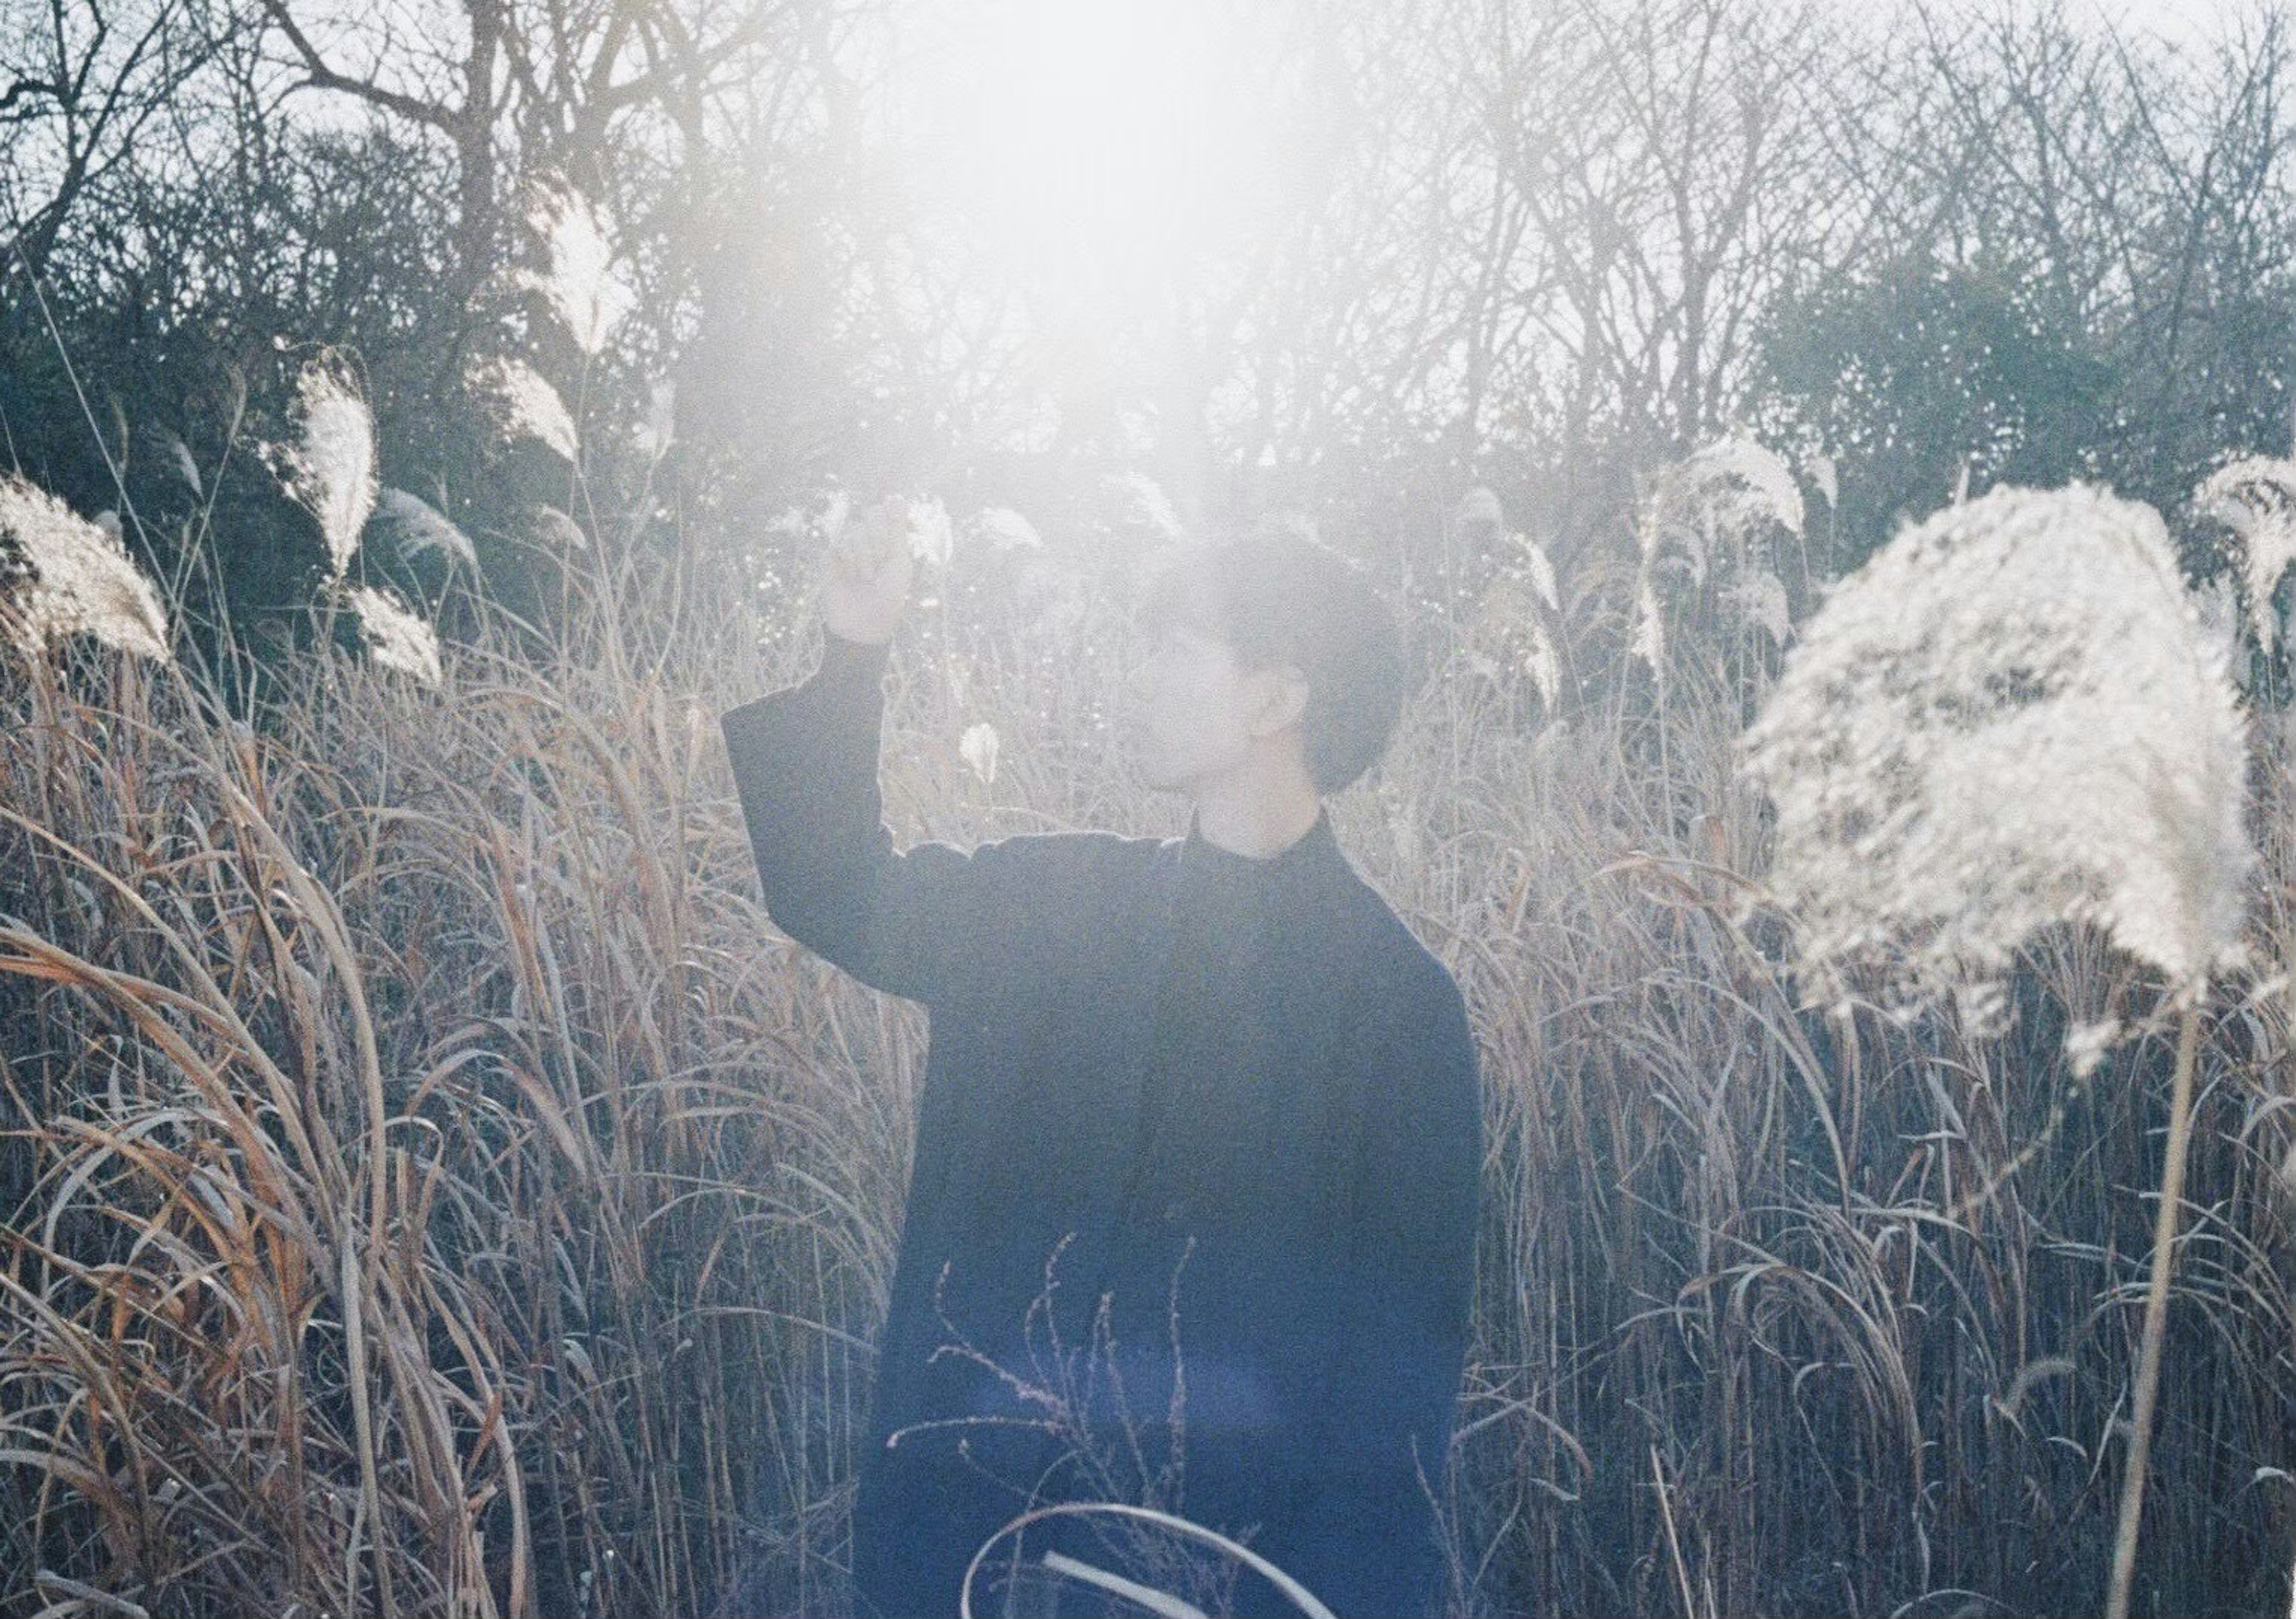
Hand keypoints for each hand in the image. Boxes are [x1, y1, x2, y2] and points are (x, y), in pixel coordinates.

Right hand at [820, 496, 914, 644]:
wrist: (863, 623)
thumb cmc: (889, 596)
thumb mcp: (899, 562)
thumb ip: (897, 529)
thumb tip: (896, 497)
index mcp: (889, 540)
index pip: (886, 510)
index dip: (889, 520)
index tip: (892, 544)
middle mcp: (869, 540)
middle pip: (870, 514)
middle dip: (878, 539)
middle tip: (880, 563)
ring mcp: (849, 548)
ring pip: (854, 529)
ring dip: (863, 555)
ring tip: (865, 577)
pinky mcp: (831, 558)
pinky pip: (838, 542)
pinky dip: (847, 557)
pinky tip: (850, 574)